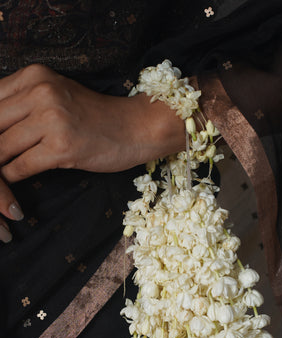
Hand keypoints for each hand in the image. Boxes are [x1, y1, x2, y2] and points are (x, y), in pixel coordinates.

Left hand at [0, 64, 185, 241]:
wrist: (136, 127)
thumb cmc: (95, 117)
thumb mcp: (55, 96)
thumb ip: (22, 104)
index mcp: (33, 76)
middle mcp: (39, 92)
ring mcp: (51, 119)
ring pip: (1, 148)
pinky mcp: (62, 147)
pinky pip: (21, 166)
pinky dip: (11, 178)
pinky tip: (11, 184)